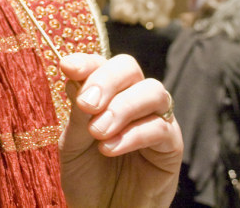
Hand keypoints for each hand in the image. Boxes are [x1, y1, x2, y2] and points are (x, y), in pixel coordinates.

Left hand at [59, 53, 182, 207]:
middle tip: (86, 105)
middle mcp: (132, 99)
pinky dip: (133, 135)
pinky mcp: (172, 145)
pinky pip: (161, 127)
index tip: (67, 67)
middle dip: (106, 80)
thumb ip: (78, 114)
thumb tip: (76, 77)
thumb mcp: (73, 144)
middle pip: (129, 67)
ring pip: (152, 91)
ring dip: (122, 107)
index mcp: (106, 93)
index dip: (86, 61)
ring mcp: (155, 119)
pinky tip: (109, 149)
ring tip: (98, 132)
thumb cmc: (88, 178)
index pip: (100, 64)